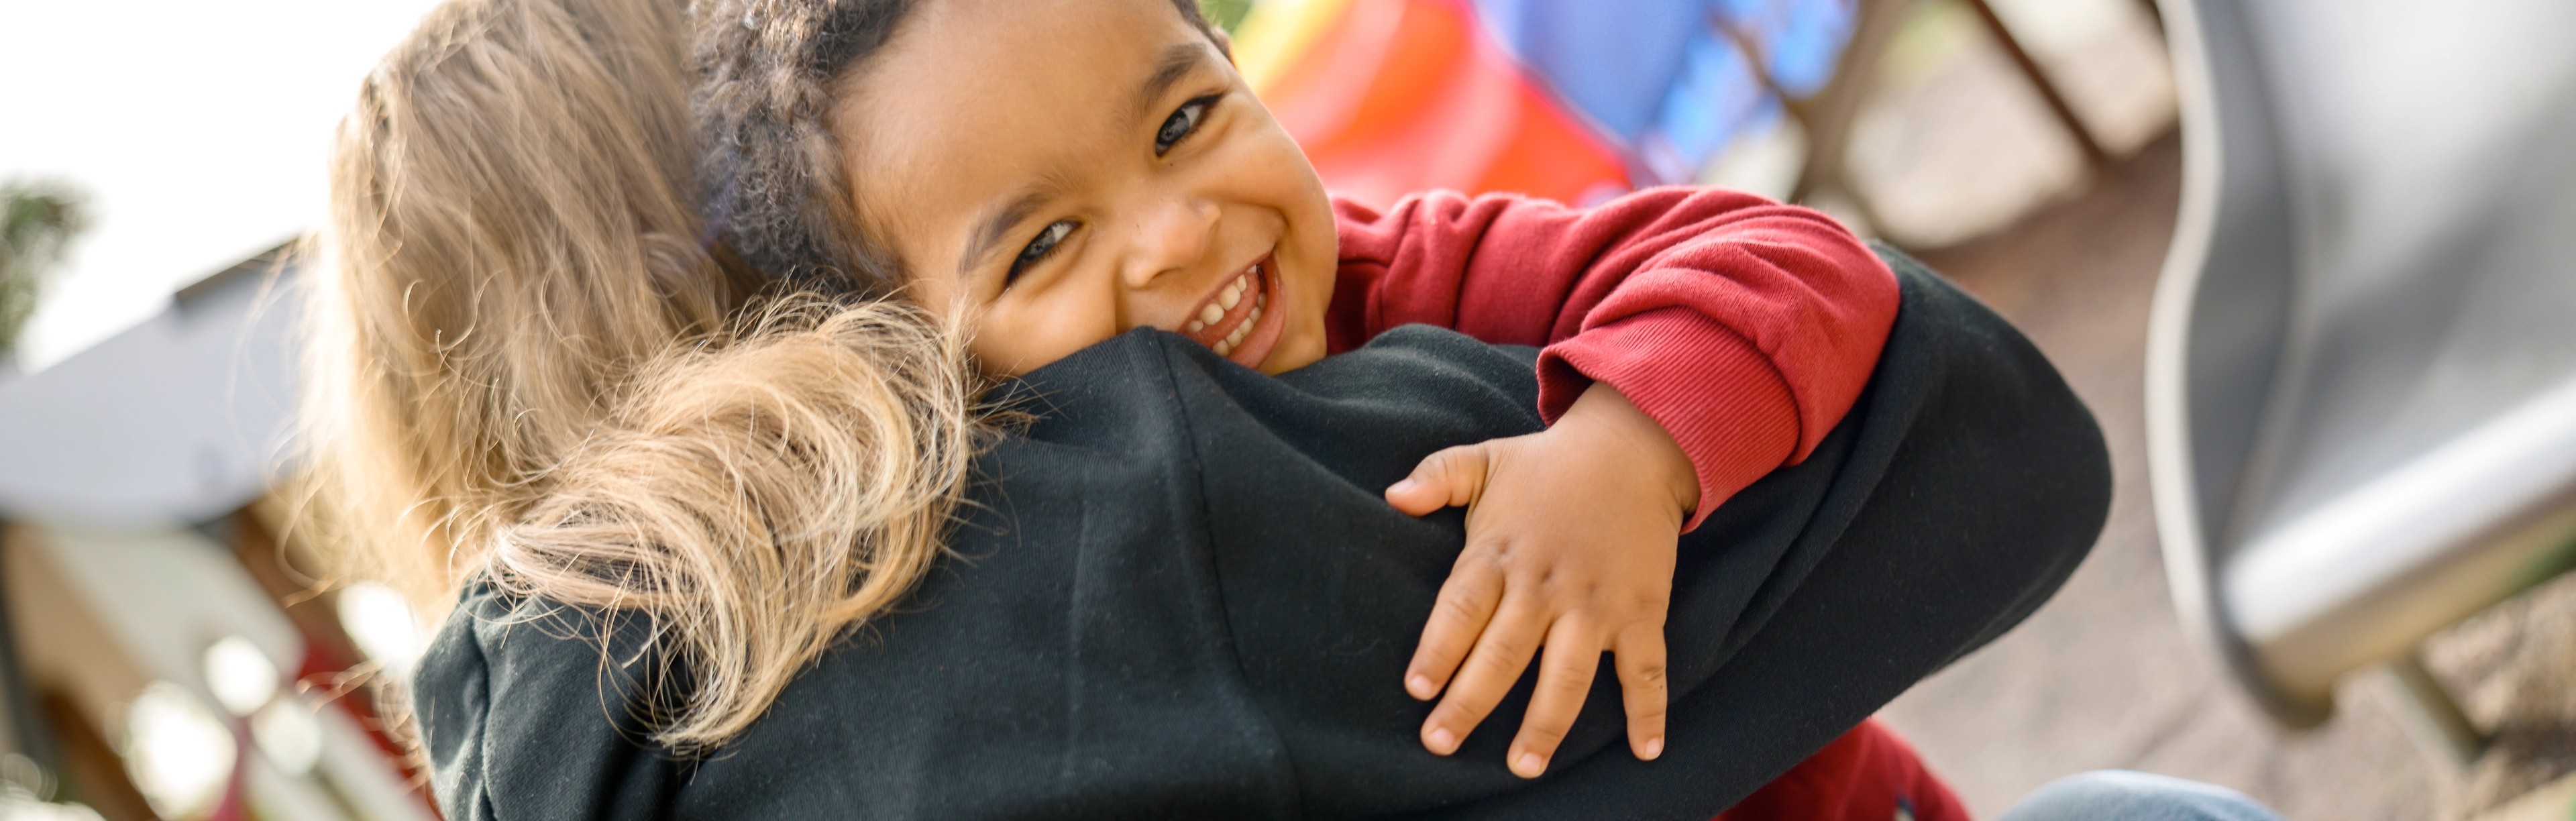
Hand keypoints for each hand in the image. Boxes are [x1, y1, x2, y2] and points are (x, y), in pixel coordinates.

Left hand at [1385, 382, 1699, 777]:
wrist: (1634, 447)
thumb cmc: (1547, 464)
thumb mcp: (1486, 460)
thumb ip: (1436, 476)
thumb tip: (1391, 495)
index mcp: (1501, 552)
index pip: (1460, 608)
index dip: (1438, 650)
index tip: (1417, 689)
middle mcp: (1546, 584)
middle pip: (1503, 652)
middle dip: (1470, 702)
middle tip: (1440, 743)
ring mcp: (1596, 602)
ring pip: (1568, 674)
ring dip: (1545, 723)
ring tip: (1522, 765)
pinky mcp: (1641, 610)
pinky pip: (1646, 668)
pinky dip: (1648, 710)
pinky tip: (1644, 751)